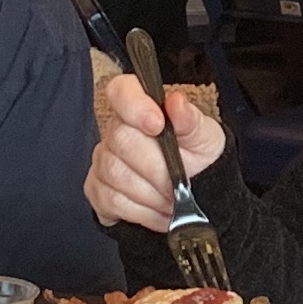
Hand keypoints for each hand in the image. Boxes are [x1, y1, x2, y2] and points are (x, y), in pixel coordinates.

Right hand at [85, 68, 226, 232]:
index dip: (134, 105)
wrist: (194, 194)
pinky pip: (111, 201)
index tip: (157, 124)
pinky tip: (158, 212)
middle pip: (122, 140)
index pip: (121, 91)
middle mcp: (116, 131)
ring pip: (116, 175)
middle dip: (157, 168)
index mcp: (143, 109)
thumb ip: (190, 120)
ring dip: (152, 194)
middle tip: (179, 183)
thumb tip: (176, 102)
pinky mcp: (98, 190)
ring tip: (173, 200)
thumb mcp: (205, 138)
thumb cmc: (197, 158)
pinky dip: (142, 212)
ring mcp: (103, 161)